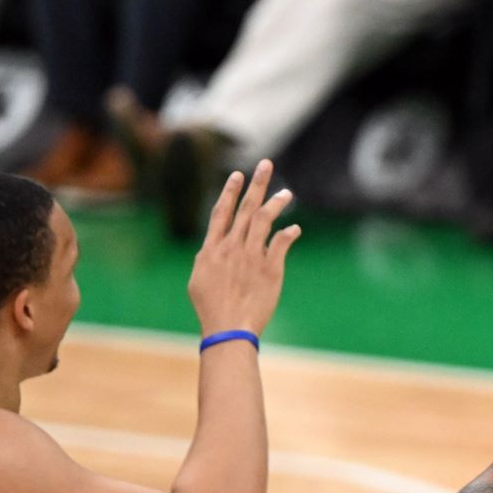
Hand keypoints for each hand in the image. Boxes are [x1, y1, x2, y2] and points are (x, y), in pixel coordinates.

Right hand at [187, 159, 300, 336]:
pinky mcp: (270, 269)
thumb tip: (213, 245)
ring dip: (276, 203)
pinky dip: (288, 233)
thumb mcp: (198, 279)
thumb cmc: (211, 309)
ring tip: (287, 193)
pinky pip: (281, 244)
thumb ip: (207, 257)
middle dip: (256, 184)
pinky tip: (295, 227)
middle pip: (245, 208)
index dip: (230, 191)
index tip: (238, 174)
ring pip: (264, 220)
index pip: (221, 212)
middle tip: (266, 164)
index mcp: (211, 249)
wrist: (228, 328)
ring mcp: (251, 257)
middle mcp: (231, 248)